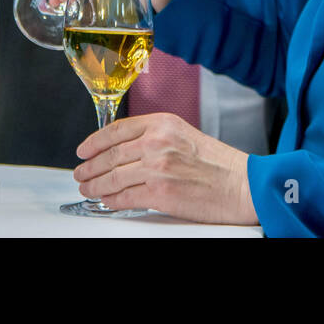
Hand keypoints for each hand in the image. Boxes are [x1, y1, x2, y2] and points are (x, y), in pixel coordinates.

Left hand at [72, 113, 257, 224]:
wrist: (243, 185)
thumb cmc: (219, 164)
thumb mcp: (185, 134)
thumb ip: (156, 136)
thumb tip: (125, 149)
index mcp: (163, 123)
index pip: (117, 130)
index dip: (94, 141)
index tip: (83, 150)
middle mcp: (157, 142)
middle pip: (110, 155)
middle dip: (90, 166)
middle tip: (80, 172)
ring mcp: (157, 168)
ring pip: (113, 177)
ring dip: (96, 185)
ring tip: (88, 188)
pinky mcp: (160, 193)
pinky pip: (125, 197)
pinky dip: (112, 201)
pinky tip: (107, 201)